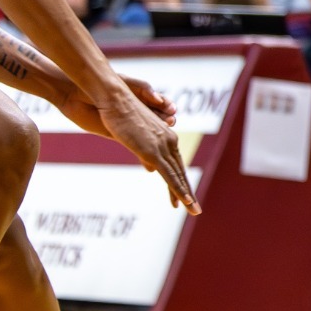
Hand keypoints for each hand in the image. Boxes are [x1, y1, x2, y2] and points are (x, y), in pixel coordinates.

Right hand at [100, 90, 200, 213]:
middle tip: (195, 209)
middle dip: (187, 192)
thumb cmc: (120, 115)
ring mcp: (163, 147)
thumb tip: (153, 170)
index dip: (180, 182)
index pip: (176, 165)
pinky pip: (170, 175)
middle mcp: (169, 141)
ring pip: (178, 176)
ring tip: (193, 211)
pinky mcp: (153, 152)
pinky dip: (178, 190)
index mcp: (167, 137)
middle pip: (180, 172)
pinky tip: (184, 202)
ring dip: (186, 196)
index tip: (184, 197)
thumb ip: (146, 154)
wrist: (115, 99)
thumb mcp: (135, 138)